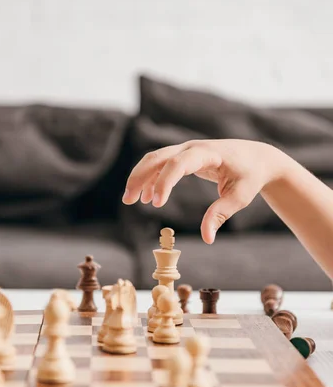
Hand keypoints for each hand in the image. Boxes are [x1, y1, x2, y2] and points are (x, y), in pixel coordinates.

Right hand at [122, 139, 286, 243]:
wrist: (258, 157)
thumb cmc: (250, 176)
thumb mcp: (240, 197)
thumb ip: (220, 215)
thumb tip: (206, 239)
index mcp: (208, 153)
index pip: (179, 163)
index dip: (165, 182)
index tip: (157, 204)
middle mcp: (193, 147)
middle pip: (158, 157)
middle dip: (140, 176)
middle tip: (128, 200)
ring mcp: (187, 150)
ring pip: (155, 159)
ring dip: (140, 177)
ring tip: (129, 200)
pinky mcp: (185, 156)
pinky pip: (161, 164)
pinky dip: (151, 179)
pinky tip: (148, 198)